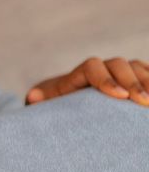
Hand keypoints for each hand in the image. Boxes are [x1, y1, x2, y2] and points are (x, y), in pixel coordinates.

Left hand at [26, 57, 148, 106]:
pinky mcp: (132, 79)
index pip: (92, 67)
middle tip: (144, 102)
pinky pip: (146, 73)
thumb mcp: (45, 106)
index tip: (119, 97)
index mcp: (77, 75)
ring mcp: (117, 72)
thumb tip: (33, 96)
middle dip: (133, 82)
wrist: (66, 101)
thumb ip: (40, 101)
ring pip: (136, 67)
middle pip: (118, 65)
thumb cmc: (55, 107)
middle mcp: (99, 68)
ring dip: (148, 81)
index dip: (106, 79)